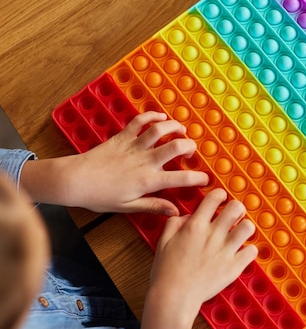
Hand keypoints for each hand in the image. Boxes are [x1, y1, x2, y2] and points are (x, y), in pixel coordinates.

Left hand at [21, 112, 207, 214]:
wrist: (76, 180)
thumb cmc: (100, 197)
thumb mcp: (128, 207)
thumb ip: (154, 206)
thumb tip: (175, 212)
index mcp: (148, 180)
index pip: (181, 179)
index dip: (198, 178)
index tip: (205, 179)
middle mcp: (144, 160)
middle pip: (175, 146)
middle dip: (189, 147)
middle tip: (190, 152)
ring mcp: (133, 146)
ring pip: (160, 129)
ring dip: (174, 127)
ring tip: (181, 131)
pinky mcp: (122, 136)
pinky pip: (139, 121)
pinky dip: (151, 116)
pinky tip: (160, 117)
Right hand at [139, 189, 257, 328]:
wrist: (174, 297)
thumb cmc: (166, 271)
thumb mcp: (163, 241)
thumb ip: (175, 223)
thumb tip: (187, 216)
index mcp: (195, 226)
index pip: (214, 198)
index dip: (219, 195)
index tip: (220, 198)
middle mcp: (213, 235)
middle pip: (236, 207)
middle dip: (236, 208)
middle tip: (233, 215)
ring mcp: (225, 251)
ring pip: (248, 227)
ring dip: (244, 227)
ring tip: (239, 232)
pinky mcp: (234, 267)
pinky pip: (252, 251)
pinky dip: (249, 250)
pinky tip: (241, 252)